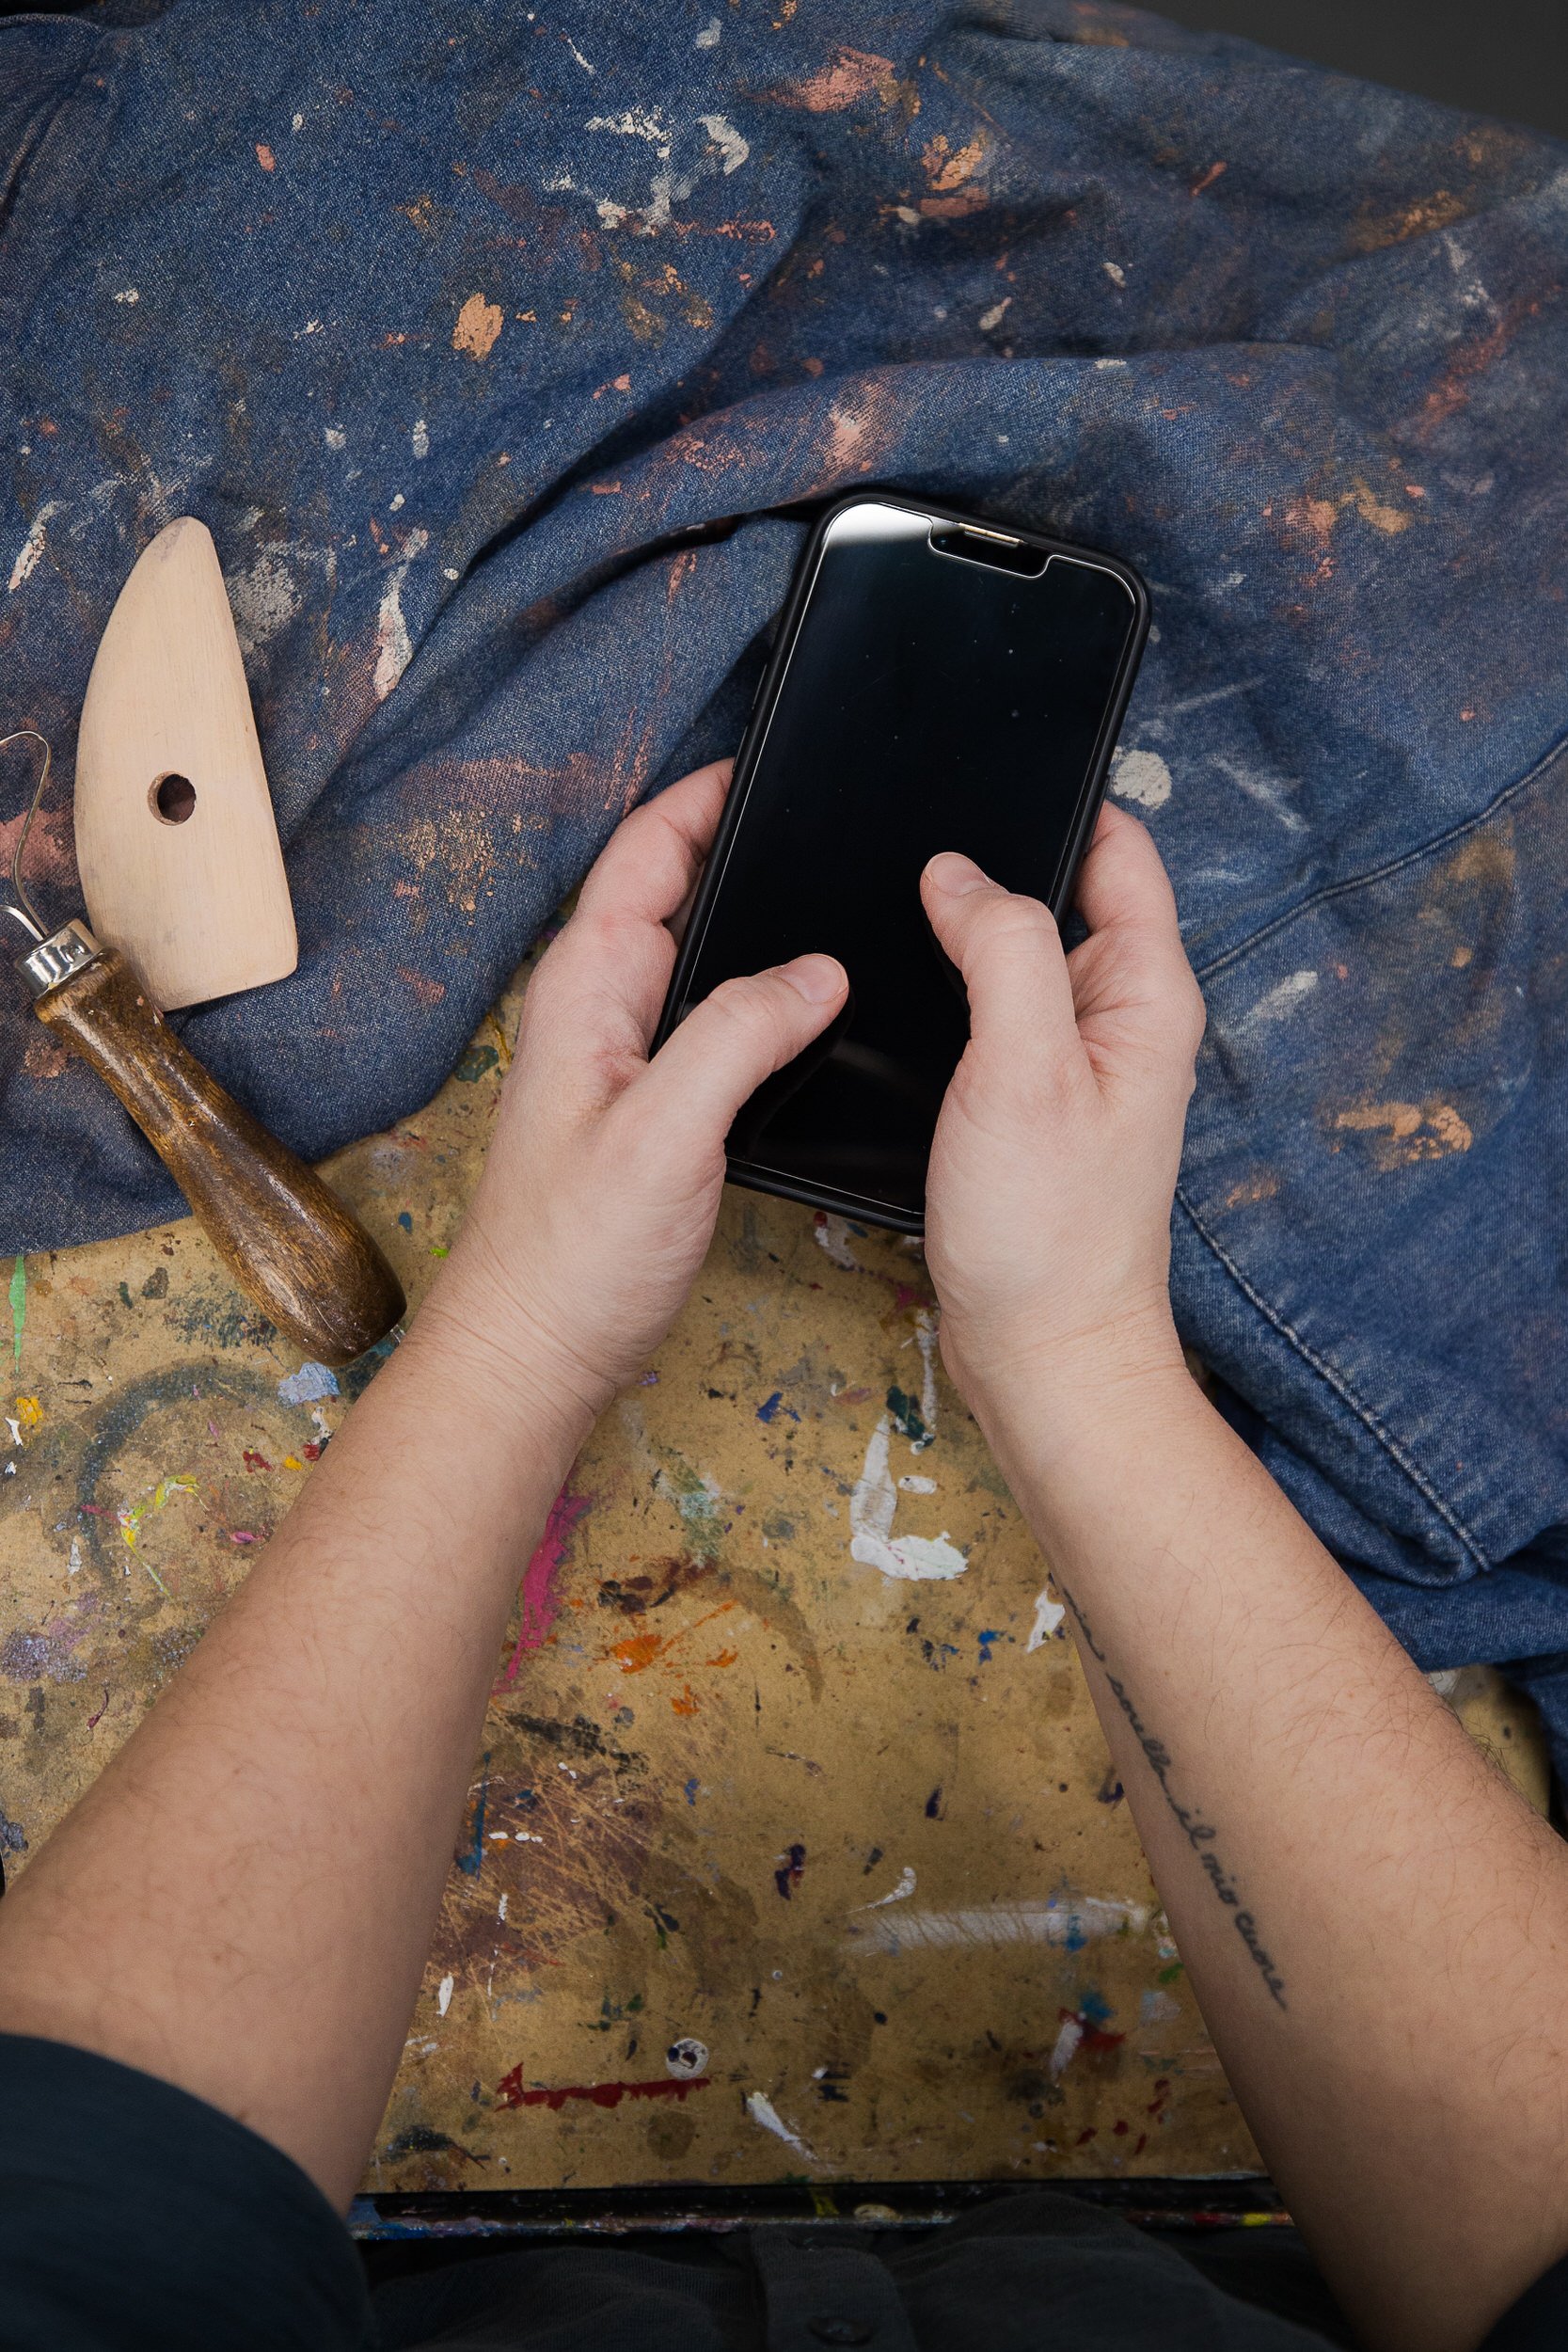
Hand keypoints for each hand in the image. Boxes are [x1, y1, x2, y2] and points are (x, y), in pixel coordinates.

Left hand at [426, 761, 845, 1439]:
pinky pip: (705, 1020)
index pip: (642, 856)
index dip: (700, 799)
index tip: (767, 762)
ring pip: (692, 958)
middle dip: (735, 846)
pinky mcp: (647, 1107)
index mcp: (585, 990)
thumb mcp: (665, 1133)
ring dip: (748, 923)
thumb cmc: (574, 1256)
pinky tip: (804, 1008)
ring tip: (825, 895)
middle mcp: (598, 1011)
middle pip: (670, 894)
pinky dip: (754, 994)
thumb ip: (738, 1036)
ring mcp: (620, 1059)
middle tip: (818, 818)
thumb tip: (816, 970)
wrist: (536, 1352)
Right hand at [919, 804, 1205, 1426]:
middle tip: (912, 846)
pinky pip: (994, 1013)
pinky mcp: (1032, 1101)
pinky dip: (952, 995)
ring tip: (901, 914)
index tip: (986, 772)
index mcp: (1144, 992)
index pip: (1119, 851)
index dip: (1058, 802)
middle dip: (992, 864)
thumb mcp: (1022, 1070)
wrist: (1040, 1353)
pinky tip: (907, 999)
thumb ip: (1000, 953)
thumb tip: (960, 871)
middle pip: (1060, 894)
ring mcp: (1076, 1061)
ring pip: (1017, 955)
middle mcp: (1119, 1018)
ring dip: (965, 934)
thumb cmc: (1048, 1234)